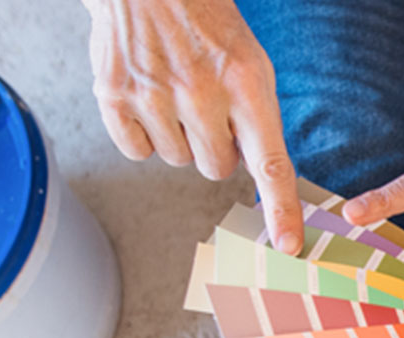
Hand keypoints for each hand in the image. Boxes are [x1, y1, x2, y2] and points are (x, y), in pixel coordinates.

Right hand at [83, 0, 302, 252]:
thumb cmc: (206, 26)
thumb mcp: (249, 62)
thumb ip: (255, 118)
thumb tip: (251, 171)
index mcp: (245, 83)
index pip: (270, 161)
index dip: (281, 209)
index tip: (289, 245)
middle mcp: (201, 93)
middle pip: (217, 169)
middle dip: (216, 148)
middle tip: (208, 108)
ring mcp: (154, 97)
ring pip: (178, 162)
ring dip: (180, 138)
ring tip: (176, 92)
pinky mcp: (114, 98)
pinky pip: (138, 152)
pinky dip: (144, 134)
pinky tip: (148, 98)